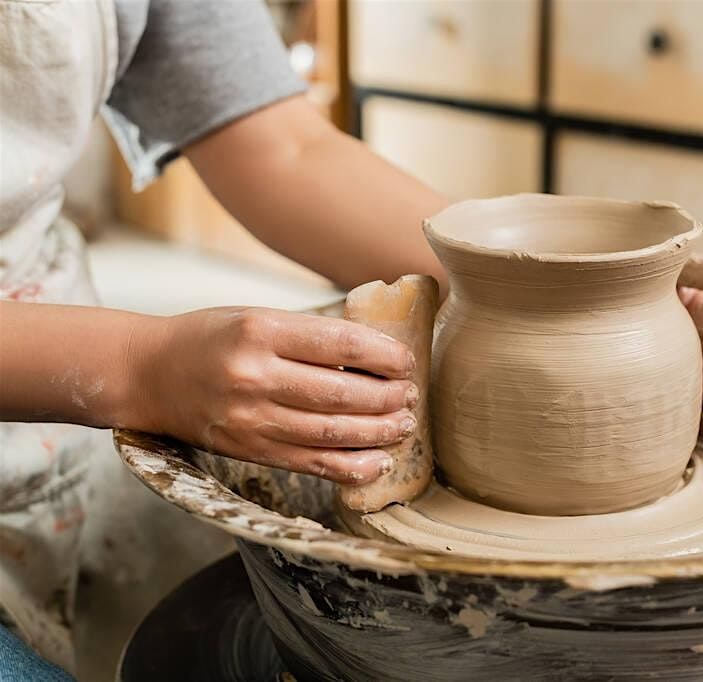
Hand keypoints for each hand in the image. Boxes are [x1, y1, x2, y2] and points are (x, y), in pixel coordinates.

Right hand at [128, 307, 419, 483]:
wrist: (146, 375)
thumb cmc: (210, 339)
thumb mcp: (256, 317)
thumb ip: (308, 335)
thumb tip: (375, 353)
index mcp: (261, 331)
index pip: (340, 344)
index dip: (384, 355)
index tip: (406, 361)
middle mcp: (255, 376)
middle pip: (341, 392)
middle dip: (388, 396)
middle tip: (410, 396)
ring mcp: (251, 418)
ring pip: (331, 432)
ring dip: (378, 432)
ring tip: (403, 425)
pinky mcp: (249, 450)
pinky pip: (310, 464)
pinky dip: (350, 467)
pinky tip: (378, 462)